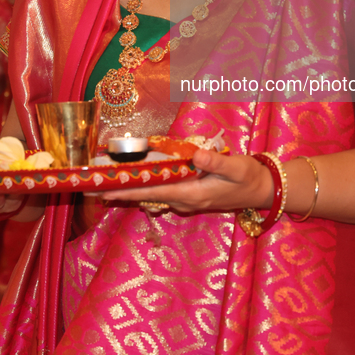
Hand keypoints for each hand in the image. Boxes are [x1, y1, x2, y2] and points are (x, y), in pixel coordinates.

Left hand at [99, 148, 273, 213]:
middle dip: (121, 192)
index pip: (155, 192)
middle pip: (147, 196)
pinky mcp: (189, 195)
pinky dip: (145, 186)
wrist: (262, 190)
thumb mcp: (236, 168)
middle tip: (91, 188)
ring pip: (152, 195)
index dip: (130, 190)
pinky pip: (161, 191)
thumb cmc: (250, 177)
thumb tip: (194, 154)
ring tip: (104, 184)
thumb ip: (215, 162)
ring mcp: (186, 199)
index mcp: (193, 194)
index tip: (106, 191)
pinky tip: (133, 180)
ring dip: (130, 189)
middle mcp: (185, 200)